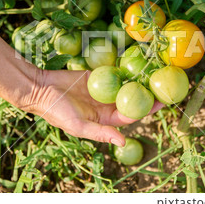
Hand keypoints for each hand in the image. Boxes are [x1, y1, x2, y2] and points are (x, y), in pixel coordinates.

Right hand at [20, 69, 163, 145]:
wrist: (40, 88)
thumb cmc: (56, 111)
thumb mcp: (78, 125)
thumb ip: (100, 133)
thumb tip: (122, 142)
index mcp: (105, 119)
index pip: (131, 114)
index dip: (147, 109)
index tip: (162, 101)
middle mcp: (107, 105)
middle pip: (132, 98)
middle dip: (148, 93)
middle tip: (164, 83)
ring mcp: (103, 89)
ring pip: (126, 84)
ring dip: (139, 79)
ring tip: (155, 70)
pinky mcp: (98, 75)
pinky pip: (114, 72)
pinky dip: (125, 68)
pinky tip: (137, 61)